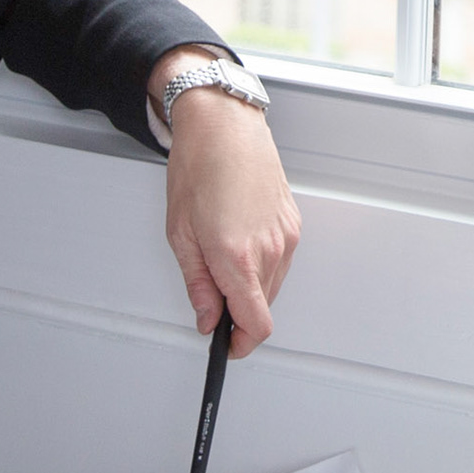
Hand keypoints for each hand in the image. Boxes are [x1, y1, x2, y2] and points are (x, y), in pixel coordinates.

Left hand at [156, 69, 298, 355]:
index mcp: (237, 257)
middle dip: (238, 312)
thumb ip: (198, 284)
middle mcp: (269, 250)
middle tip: (211, 296)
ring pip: (272, 286)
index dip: (241, 344)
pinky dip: (260, 264)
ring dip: (249, 287)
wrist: (225, 125)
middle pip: (262, 309)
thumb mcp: (180, 234)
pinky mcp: (293, 225)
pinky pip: (280, 262)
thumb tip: (207, 318)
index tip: (228, 347)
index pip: (256, 325)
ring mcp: (286, 237)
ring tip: (220, 256)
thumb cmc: (199, 167)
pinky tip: (238, 238)